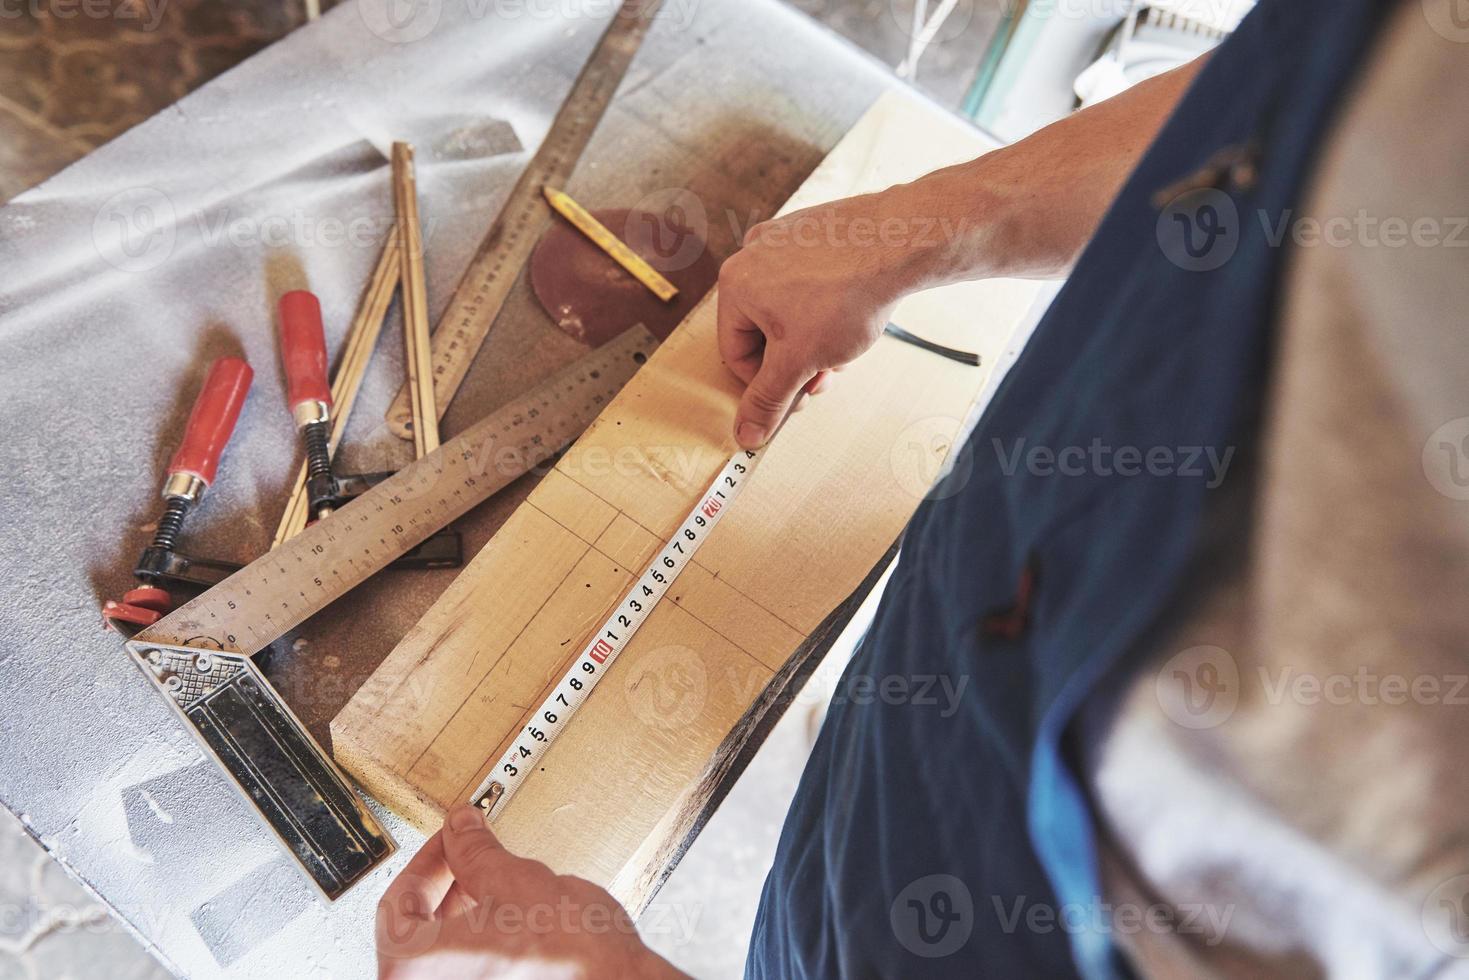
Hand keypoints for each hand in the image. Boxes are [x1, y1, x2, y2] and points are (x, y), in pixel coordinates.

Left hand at [377, 806, 685, 978]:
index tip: (448, 840)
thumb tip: (460, 829)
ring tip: (494, 881)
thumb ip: (473, 851)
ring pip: (441, 952)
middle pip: (415, 931)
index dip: (426, 861)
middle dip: (445, 885)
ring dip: (461, 912)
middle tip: (469, 854)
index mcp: (414, 969)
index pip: (397, 905)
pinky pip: (465, 968)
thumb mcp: (514, 881)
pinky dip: (477, 941)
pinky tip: (506, 918)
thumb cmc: (570, 958)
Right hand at [717, 193, 910, 448]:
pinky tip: (852, 316)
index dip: (766, 386)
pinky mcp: (815, 232)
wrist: (900, 243)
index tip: (795, 397)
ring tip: (844, 348)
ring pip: (789, 310)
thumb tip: (746, 433)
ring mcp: (784, 240)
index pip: (735, 354)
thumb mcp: (800, 362)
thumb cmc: (846, 295)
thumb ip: (769, 400)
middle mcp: (753, 255)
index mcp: (735, 285)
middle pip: (763, 332)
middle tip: (824, 375)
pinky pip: (809, 283)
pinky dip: (826, 308)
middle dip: (796, 361)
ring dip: (813, 340)